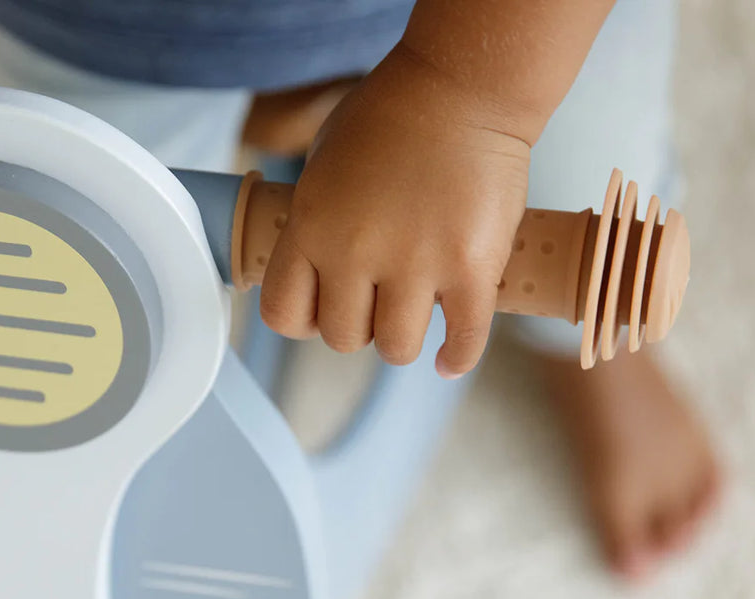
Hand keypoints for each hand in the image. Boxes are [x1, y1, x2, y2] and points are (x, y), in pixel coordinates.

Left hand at [259, 44, 532, 377]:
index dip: (304, 319)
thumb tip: (316, 263)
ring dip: (403, 339)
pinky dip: (456, 356)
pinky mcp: (470, 269)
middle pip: (342, 338)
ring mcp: (415, 264)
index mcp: (312, 227)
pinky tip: (449, 357)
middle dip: (359, 325)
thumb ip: (316, 218)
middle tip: (379, 302)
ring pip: (395, 349)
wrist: (462, 86)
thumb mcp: (323, 160)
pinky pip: (463, 340)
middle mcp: (355, 253)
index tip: (324, 310)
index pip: (284, 313)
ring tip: (416, 314)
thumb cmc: (391, 115)